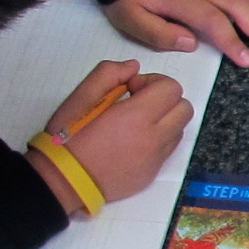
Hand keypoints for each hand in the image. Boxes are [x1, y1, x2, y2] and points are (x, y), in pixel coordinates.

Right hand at [33, 61, 192, 213]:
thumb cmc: (69, 137)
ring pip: (179, 129)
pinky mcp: (152, 173)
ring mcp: (156, 159)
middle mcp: (153, 139)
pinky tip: (133, 140)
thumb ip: (108, 74)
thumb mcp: (81, 96)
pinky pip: (168, 149)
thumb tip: (133, 68)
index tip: (131, 89)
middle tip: (138, 102)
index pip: (171, 89)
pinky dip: (158, 139)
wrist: (64, 180)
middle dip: (165, 99)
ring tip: (135, 122)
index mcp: (137, 117)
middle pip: (184, 108)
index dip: (153, 82)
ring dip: (164, 119)